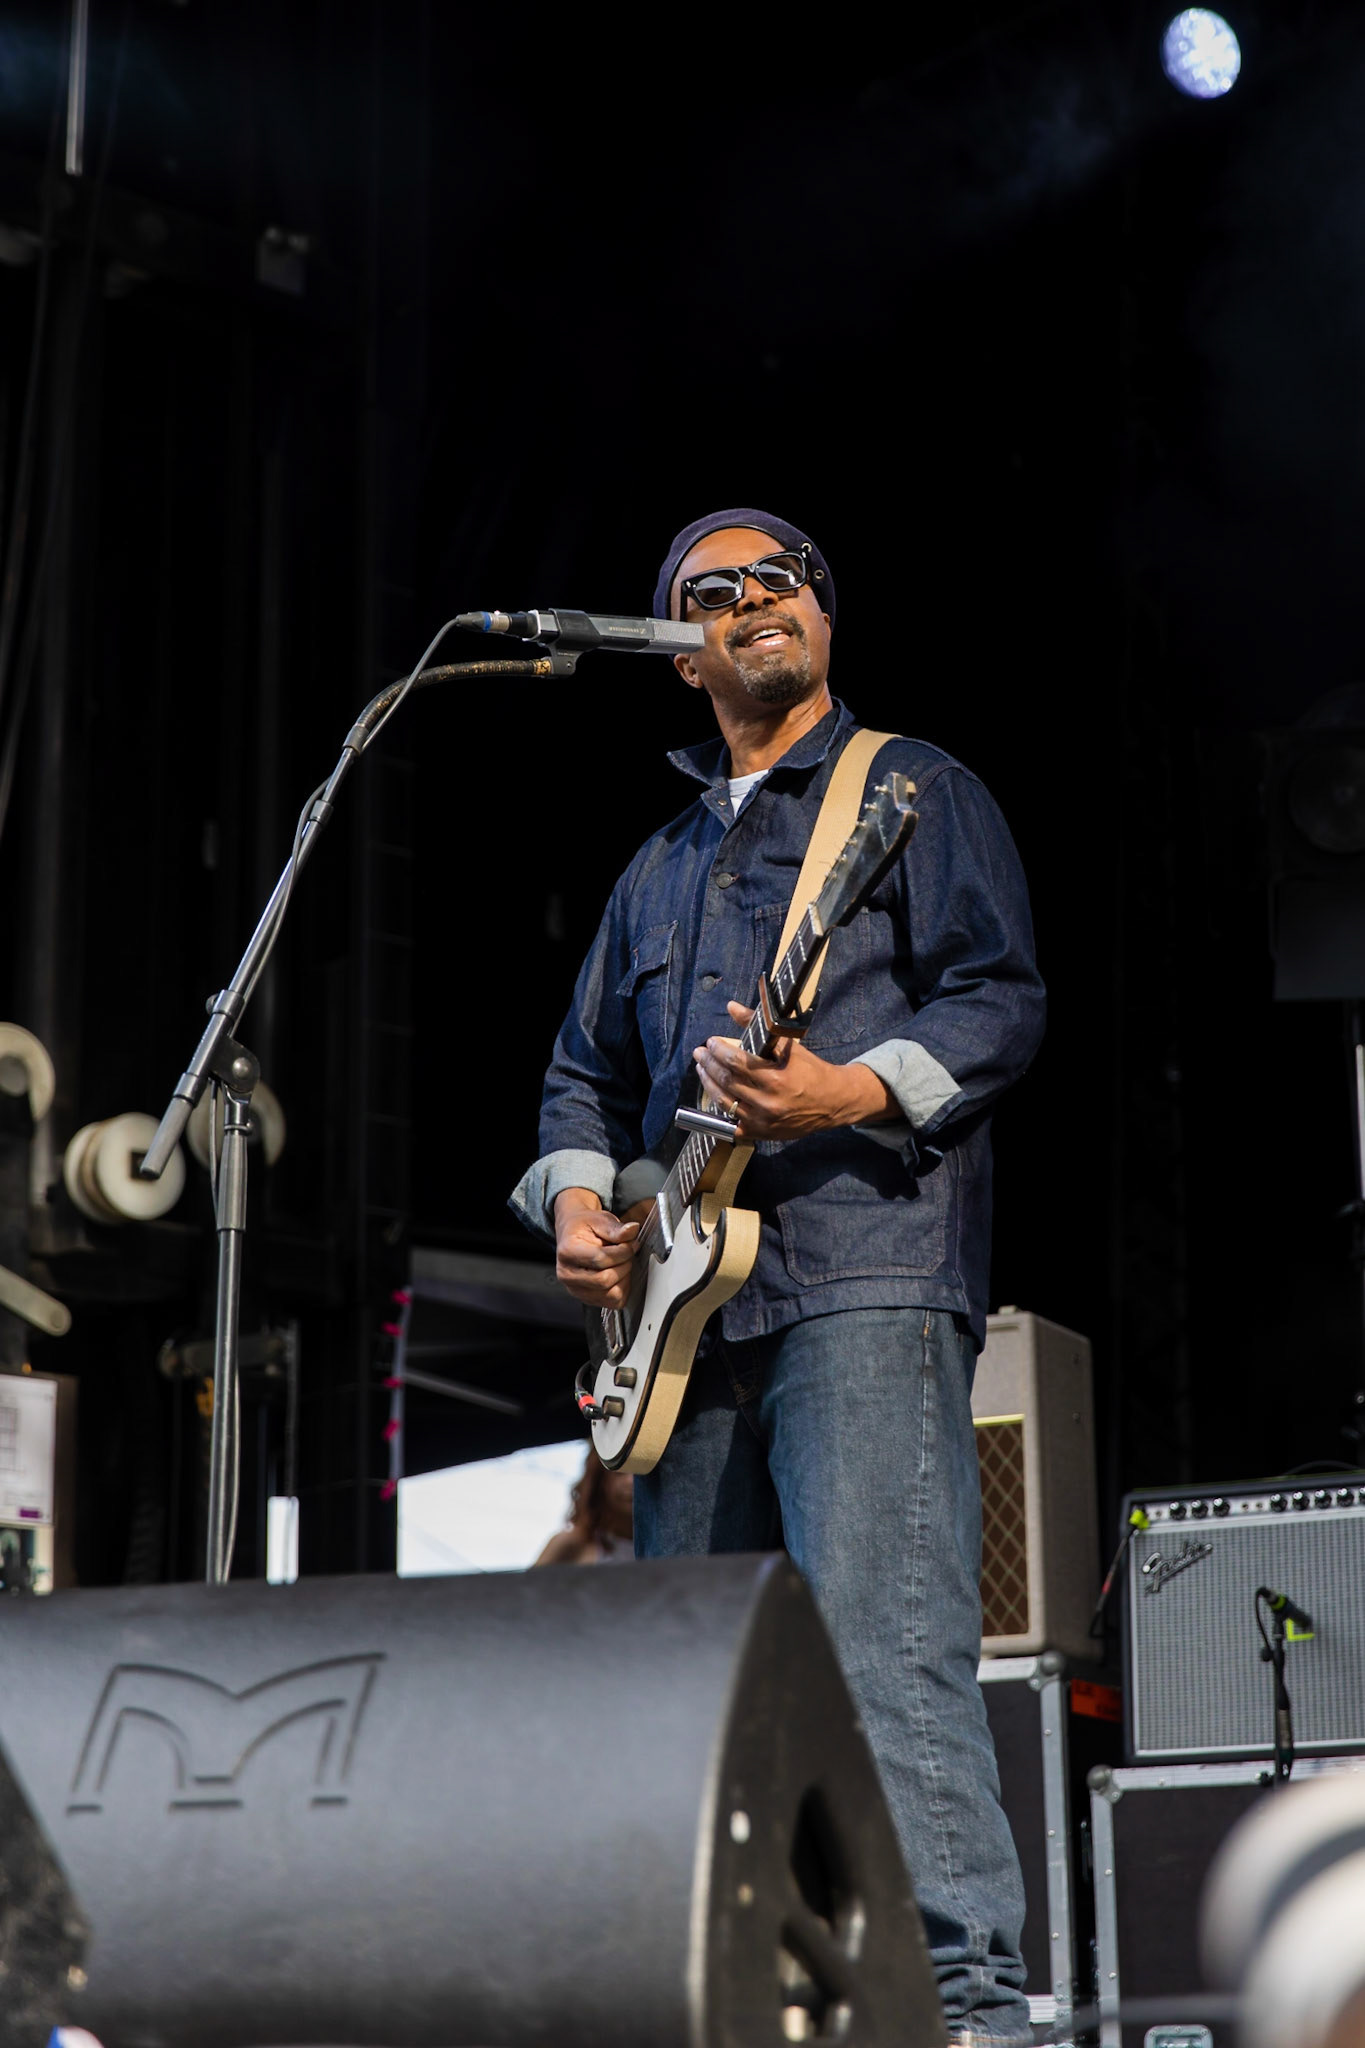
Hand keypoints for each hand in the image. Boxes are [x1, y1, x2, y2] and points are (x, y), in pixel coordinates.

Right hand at [553, 1190, 639, 1309]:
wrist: (574, 1234)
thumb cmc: (585, 1227)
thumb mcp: (600, 1220)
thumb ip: (616, 1228)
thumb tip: (632, 1230)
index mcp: (567, 1252)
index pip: (600, 1259)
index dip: (623, 1252)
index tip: (631, 1243)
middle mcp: (567, 1275)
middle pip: (604, 1280)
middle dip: (624, 1265)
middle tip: (628, 1253)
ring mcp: (576, 1290)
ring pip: (611, 1295)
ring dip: (624, 1278)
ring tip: (622, 1263)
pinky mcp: (587, 1299)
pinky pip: (614, 1302)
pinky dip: (622, 1289)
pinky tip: (619, 1274)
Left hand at [692, 1002, 895, 1141]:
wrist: (833, 1102)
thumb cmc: (811, 1070)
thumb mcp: (788, 1045)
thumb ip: (758, 1026)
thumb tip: (732, 1007)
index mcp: (776, 1078)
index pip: (735, 1062)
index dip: (719, 1050)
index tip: (711, 1042)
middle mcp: (768, 1102)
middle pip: (726, 1081)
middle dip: (708, 1064)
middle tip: (701, 1053)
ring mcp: (763, 1121)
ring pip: (724, 1102)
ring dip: (708, 1084)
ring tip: (702, 1069)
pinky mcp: (761, 1134)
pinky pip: (731, 1125)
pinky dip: (719, 1110)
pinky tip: (714, 1095)